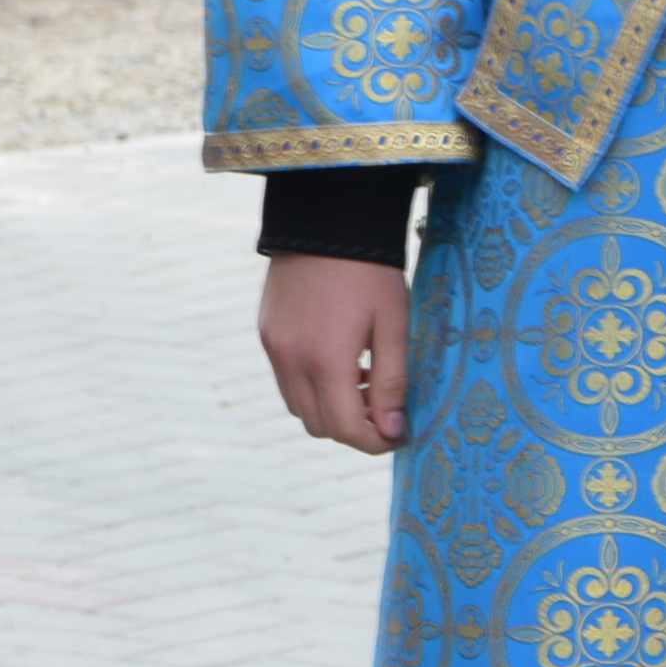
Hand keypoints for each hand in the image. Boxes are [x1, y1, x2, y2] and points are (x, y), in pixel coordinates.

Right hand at [261, 253, 412, 454]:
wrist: (324, 225)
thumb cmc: (370, 274)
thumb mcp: (393, 325)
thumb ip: (392, 382)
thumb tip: (393, 428)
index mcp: (326, 361)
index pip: (345, 429)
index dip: (374, 442)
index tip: (399, 433)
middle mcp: (291, 361)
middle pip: (319, 426)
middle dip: (353, 429)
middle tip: (385, 411)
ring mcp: (273, 349)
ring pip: (299, 407)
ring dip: (330, 409)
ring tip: (362, 383)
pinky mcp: (266, 335)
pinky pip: (286, 380)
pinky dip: (312, 387)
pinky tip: (338, 362)